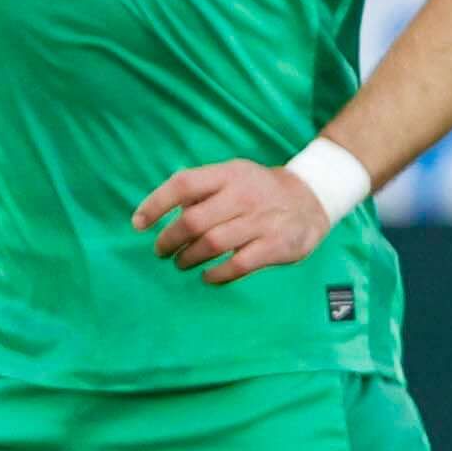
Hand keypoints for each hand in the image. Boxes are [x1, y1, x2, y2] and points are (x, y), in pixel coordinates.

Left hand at [134, 152, 341, 284]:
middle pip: (193, 220)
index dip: (156, 204)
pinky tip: (207, 277)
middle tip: (162, 251)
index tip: (138, 224)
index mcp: (229, 174)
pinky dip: (216, 275)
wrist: (313, 199)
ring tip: (181, 263)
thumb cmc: (261, 190)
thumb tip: (164, 209)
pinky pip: (237, 265)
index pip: (183, 185)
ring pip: (211, 244)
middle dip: (170, 240)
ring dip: (189, 258)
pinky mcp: (276, 245)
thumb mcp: (234, 175)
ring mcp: (261, 220)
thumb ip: (202, 189)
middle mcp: (244, 194)